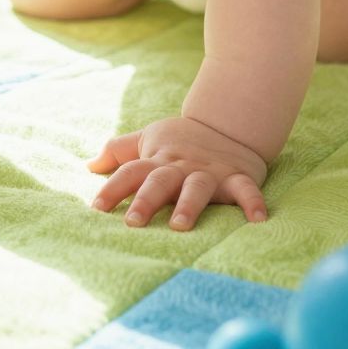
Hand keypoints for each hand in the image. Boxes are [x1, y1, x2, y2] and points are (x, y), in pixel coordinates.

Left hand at [87, 115, 267, 230]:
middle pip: (160, 181)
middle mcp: (181, 167)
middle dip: (147, 200)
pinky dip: (253, 203)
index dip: (113, 188)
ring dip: (189, 205)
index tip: (96, 208)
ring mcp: (210, 172)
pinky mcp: (237, 177)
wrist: (229, 121)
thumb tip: (89, 165)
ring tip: (181, 227)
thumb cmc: (182, 139)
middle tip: (133, 222)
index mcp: (158, 160)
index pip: (130, 172)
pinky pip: (246, 190)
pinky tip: (257, 221)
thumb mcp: (148, 139)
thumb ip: (119, 151)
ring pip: (197, 187)